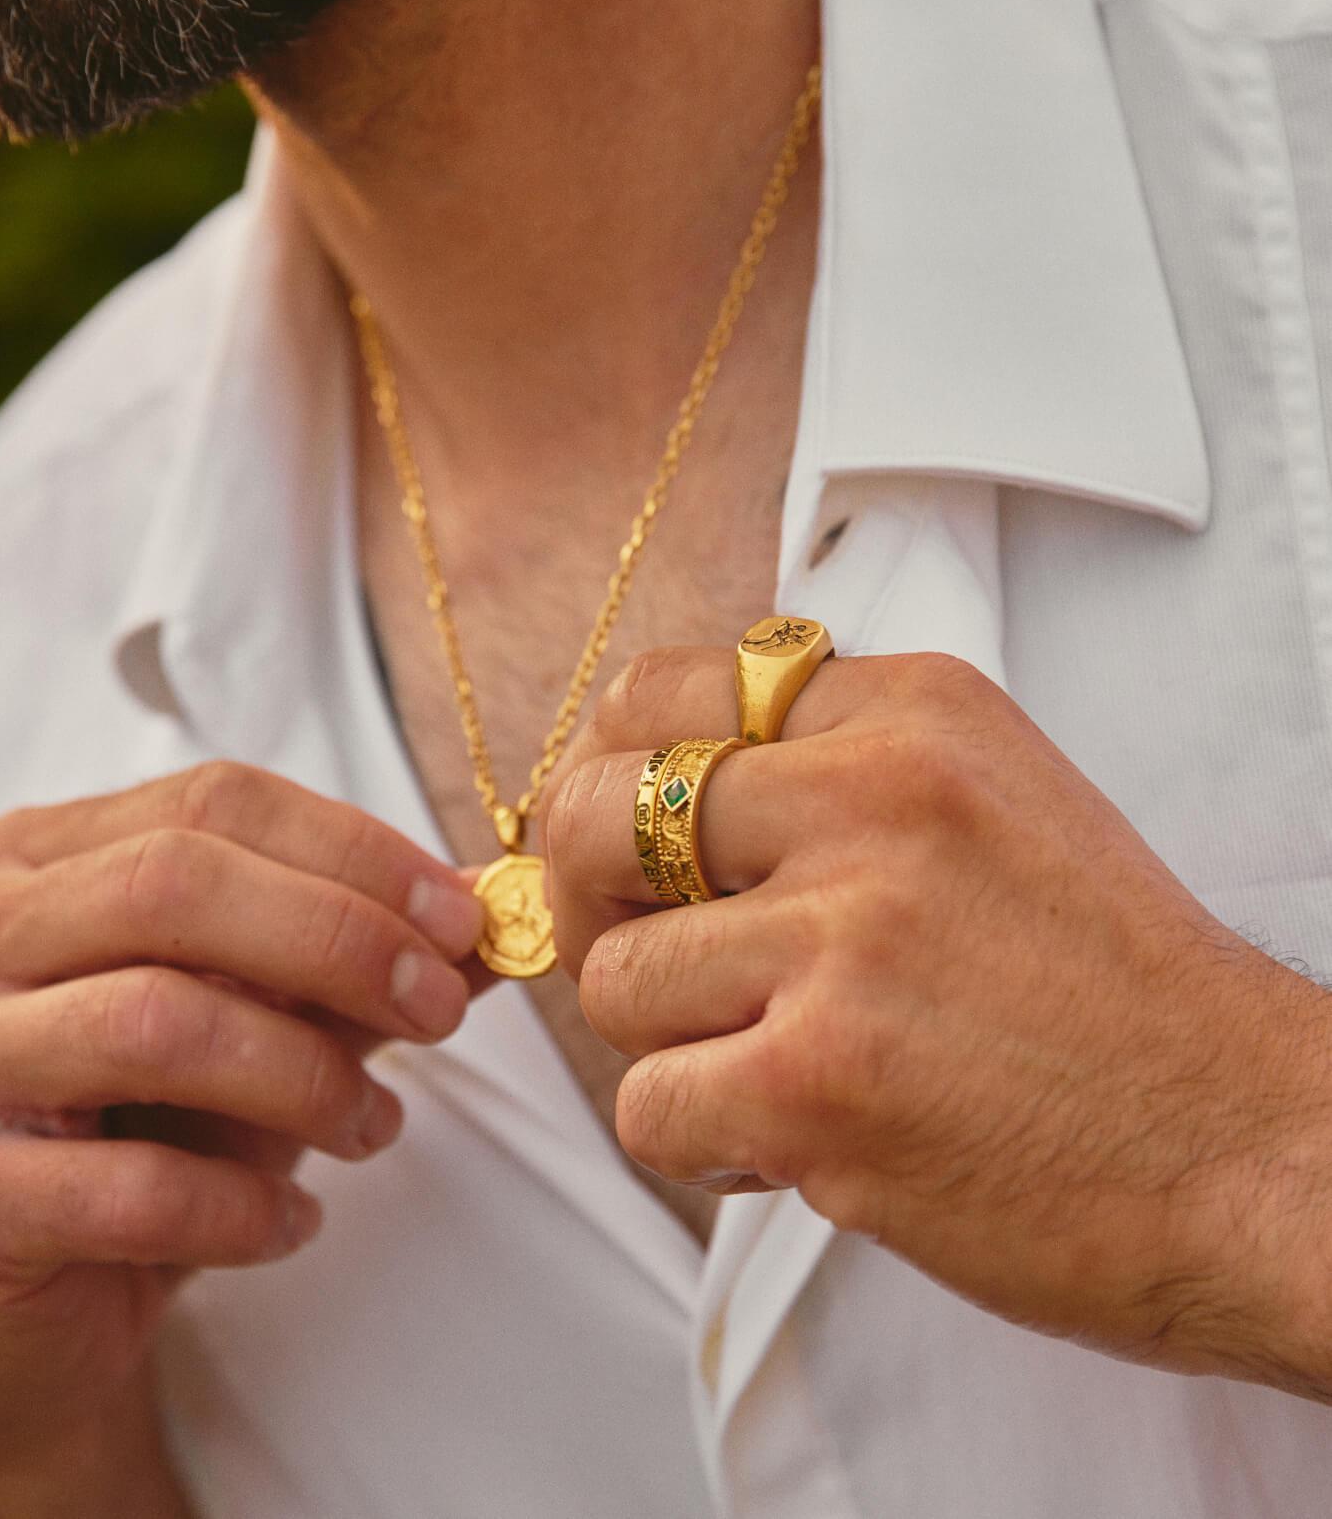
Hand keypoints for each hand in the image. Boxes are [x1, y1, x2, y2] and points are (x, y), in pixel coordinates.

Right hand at [0, 762, 486, 1468]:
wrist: (21, 1300)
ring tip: (377, 1124)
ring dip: (306, 1076)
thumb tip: (491, 911)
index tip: (460, 918)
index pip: (213, 803)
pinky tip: (293, 1223)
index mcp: (39, 856)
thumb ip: (358, 954)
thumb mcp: (264, 1014)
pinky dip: (242, 1206)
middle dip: (338, 941)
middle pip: (174, 887)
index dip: (355, 850)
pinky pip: (128, 1188)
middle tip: (438, 1010)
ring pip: (157, 1024)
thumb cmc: (148, 1124)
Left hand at [545, 647, 1331, 1396]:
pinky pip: (647, 1107)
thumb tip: (644, 789)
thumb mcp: (987, 800)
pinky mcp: (819, 1082)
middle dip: (589, 905)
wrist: (1252, 1148)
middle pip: (592, 817)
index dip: (605, 773)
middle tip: (645, 960)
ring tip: (765, 1066)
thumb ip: (828, 772)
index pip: (656, 693)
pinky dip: (699, 1143)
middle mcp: (871, 802)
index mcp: (908, 715)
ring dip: (667, 1045)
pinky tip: (789, 1142)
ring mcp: (842, 941)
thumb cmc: (1111, 993)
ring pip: (612, 981)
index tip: (622, 844)